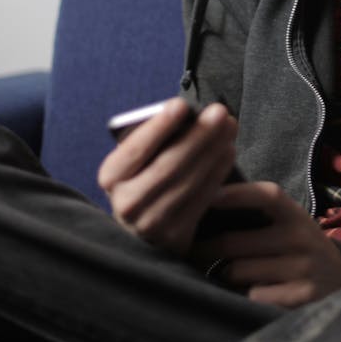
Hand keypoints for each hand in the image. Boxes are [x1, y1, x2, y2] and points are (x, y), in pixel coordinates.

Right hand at [98, 98, 236, 254]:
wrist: (143, 232)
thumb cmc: (145, 178)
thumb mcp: (137, 160)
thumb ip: (155, 140)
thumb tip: (189, 116)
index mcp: (111, 176)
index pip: (136, 149)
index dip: (159, 127)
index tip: (180, 104)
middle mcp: (126, 203)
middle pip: (168, 165)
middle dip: (197, 135)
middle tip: (219, 111)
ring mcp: (151, 224)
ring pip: (188, 181)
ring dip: (213, 151)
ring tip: (229, 127)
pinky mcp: (175, 237)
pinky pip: (201, 199)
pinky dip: (218, 172)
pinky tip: (228, 151)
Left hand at [199, 181, 340, 307]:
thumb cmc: (299, 254)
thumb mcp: (291, 229)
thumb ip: (261, 216)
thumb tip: (207, 204)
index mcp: (298, 216)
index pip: (268, 195)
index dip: (236, 193)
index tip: (207, 196)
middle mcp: (303, 239)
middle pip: (235, 242)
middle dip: (204, 249)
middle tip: (188, 253)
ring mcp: (304, 269)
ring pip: (238, 272)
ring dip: (223, 276)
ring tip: (224, 276)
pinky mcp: (301, 298)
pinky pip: (251, 297)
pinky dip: (243, 298)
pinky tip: (248, 298)